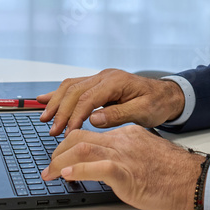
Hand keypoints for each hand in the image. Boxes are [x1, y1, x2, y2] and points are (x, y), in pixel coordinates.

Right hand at [38, 69, 184, 135]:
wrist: (165, 94)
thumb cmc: (156, 103)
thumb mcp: (143, 112)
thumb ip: (119, 115)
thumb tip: (94, 119)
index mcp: (115, 82)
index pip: (88, 99)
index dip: (75, 116)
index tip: (68, 133)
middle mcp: (105, 76)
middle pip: (75, 91)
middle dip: (61, 111)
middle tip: (53, 131)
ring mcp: (100, 78)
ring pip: (70, 86)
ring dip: (55, 102)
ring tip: (45, 119)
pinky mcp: (97, 83)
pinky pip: (73, 86)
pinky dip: (58, 94)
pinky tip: (44, 100)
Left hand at [41, 125, 202, 209]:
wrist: (195, 181)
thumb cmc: (175, 174)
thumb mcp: (146, 155)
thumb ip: (127, 154)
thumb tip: (107, 166)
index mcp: (128, 134)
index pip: (90, 133)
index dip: (69, 144)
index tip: (60, 156)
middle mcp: (123, 140)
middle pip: (79, 137)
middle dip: (58, 152)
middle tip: (49, 167)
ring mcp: (124, 154)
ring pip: (82, 148)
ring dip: (59, 162)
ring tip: (50, 174)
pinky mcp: (126, 172)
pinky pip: (97, 167)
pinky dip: (78, 170)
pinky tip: (67, 175)